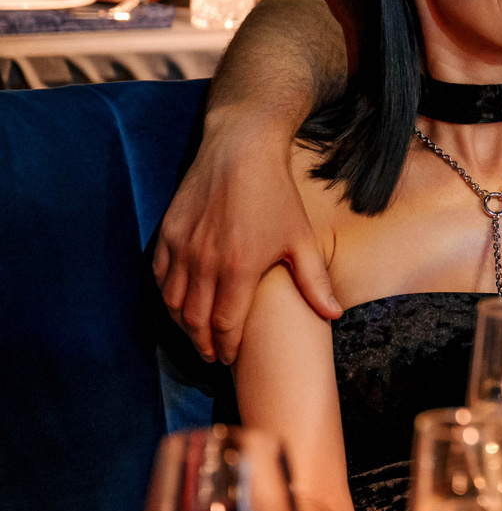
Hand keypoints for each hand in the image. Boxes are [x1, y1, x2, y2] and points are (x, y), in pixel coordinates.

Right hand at [152, 116, 340, 362]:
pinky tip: (178, 305)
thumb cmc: (276, 195)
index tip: (231, 360)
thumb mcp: (301, 239)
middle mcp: (204, 263)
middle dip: (203, 344)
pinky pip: (159, 278)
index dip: (228, 347)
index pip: (226, 324)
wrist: (240, 150)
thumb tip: (333, 315)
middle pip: (195, 321)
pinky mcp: (167, 234)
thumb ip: (314, 282)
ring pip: (173, 303)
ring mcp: (181, 249)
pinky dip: (166, 298)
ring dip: (183, 326)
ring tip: (196, 337)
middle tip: (212, 357)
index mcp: (239, 268)